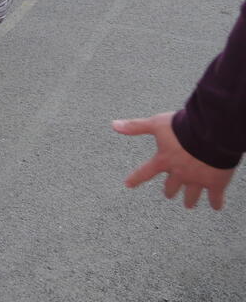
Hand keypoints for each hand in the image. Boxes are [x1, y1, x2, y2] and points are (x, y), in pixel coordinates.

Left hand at [113, 113, 234, 209]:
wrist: (211, 133)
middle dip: (169, 190)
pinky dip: (216, 202)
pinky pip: (215, 197)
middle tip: (169, 194)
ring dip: (189, 200)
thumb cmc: (182, 126)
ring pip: (191, 195)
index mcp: (163, 160)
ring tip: (188, 204)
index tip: (128, 185)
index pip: (145, 172)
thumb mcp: (157, 124)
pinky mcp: (215, 183)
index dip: (136, 179)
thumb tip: (114, 125)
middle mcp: (178, 173)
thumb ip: (136, 126)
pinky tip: (216, 206)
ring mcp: (197, 180)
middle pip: (171, 187)